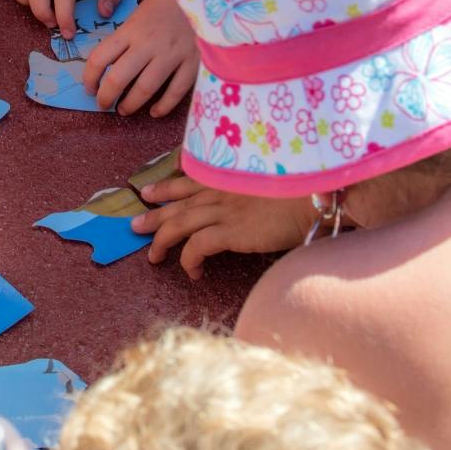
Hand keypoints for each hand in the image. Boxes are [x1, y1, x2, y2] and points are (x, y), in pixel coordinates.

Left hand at [83, 0, 198, 115]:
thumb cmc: (166, 3)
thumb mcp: (138, 14)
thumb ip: (125, 38)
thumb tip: (108, 65)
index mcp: (130, 30)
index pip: (100, 58)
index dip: (89, 78)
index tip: (89, 87)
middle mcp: (148, 43)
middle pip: (118, 78)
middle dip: (106, 97)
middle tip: (103, 104)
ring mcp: (171, 54)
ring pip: (145, 88)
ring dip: (131, 104)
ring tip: (124, 110)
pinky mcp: (193, 61)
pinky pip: (176, 91)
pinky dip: (164, 106)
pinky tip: (155, 112)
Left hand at [132, 175, 317, 278]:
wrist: (315, 196)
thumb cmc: (301, 190)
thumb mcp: (268, 181)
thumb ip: (250, 189)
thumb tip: (244, 204)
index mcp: (228, 176)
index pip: (187, 180)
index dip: (165, 187)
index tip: (148, 192)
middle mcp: (220, 190)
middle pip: (176, 204)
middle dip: (154, 215)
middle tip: (135, 226)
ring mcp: (223, 210)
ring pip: (178, 225)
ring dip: (162, 241)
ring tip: (153, 256)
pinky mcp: (230, 231)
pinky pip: (196, 247)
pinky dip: (188, 260)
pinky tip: (193, 273)